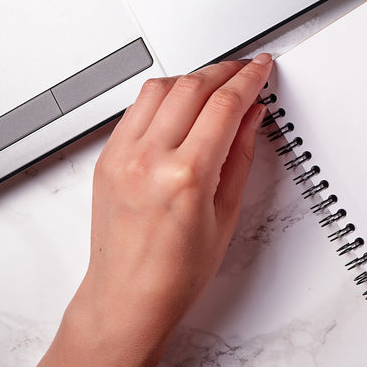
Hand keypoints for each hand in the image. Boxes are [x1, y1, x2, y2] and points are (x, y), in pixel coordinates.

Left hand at [37, 54, 273, 366]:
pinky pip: (136, 108)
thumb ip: (239, 155)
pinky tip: (180, 104)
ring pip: (160, 88)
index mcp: (185, 177)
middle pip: (192, 86)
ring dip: (192, 78)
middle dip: (224, 71)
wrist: (127, 298)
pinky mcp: (106, 157)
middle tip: (244, 70)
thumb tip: (251, 116)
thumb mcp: (226, 213)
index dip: (248, 79)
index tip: (260, 68)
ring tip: (214, 85)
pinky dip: (163, 97)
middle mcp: (148, 160)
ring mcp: (122, 156)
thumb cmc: (175, 273)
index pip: (224, 105)